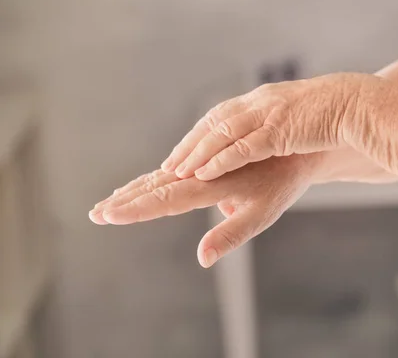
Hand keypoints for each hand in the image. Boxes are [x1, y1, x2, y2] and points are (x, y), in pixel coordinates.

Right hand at [89, 155, 314, 266]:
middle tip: (96, 213)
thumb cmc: (281, 183)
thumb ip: (230, 234)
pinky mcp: (208, 156)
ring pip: (162, 175)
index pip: (165, 199)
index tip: (107, 215)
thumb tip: (202, 259)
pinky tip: (148, 181)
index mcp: (210, 184)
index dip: (135, 208)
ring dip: (136, 187)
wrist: (294, 145)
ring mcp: (203, 161)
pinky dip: (156, 176)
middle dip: (126, 200)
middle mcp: (201, 170)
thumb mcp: (261, 214)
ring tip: (112, 199)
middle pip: (156, 186)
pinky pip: (176, 166)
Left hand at [160, 72, 374, 180]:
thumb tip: (277, 144)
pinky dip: (220, 159)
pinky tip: (204, 172)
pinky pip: (244, 146)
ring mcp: (269, 115)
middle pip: (213, 122)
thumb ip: (278, 132)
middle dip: (188, 145)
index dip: (198, 135)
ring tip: (176, 172)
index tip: (180, 154)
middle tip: (167, 166)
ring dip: (197, 153)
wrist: (358, 104)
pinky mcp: (280, 129)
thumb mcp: (298, 121)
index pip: (220, 116)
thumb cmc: (331, 117)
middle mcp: (259, 104)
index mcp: (262, 101)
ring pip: (222, 133)